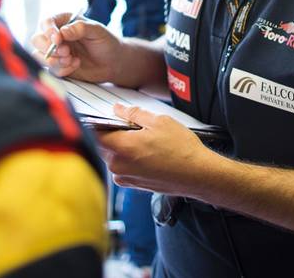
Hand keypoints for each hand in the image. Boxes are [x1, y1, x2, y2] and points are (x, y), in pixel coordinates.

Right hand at [30, 12, 120, 81]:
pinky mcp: (57, 66)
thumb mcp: (97, 31)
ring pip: (39, 56)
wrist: (112, 62)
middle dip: (49, 48)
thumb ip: (81, 28)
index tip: (58, 39)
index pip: (47, 22)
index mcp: (64, 21)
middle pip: (37, 40)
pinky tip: (76, 65)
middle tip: (67, 52)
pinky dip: (62, 69)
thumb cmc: (106, 42)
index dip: (48, 31)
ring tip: (71, 59)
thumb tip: (63, 31)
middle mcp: (56, 35)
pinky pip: (50, 69)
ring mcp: (55, 51)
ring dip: (54, 60)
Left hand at [96, 104, 219, 197]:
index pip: (95, 133)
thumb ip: (134, 114)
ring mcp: (125, 178)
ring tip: (143, 141)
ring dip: (121, 148)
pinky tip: (147, 154)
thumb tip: (118, 109)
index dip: (99, 122)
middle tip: (131, 126)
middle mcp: (119, 166)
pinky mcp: (133, 185)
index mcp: (122, 148)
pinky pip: (122, 168)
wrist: (198, 175)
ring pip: (113, 157)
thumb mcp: (159, 122)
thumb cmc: (181, 149)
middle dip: (112, 134)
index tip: (107, 117)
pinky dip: (129, 159)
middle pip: (103, 146)